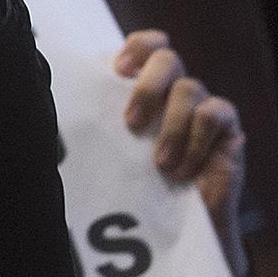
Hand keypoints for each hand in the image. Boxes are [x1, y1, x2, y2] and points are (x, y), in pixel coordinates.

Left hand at [110, 29, 247, 275]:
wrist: (175, 231)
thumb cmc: (134, 189)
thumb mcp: (109, 155)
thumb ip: (92, 131)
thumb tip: (49, 120)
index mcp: (146, 89)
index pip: (148, 45)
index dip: (137, 47)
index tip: (117, 69)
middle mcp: (175, 91)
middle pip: (168, 58)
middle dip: (147, 87)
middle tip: (130, 124)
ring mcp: (203, 108)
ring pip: (190, 88)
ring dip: (171, 126)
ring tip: (159, 165)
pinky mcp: (228, 130)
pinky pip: (216, 114)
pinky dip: (196, 141)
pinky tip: (183, 170)